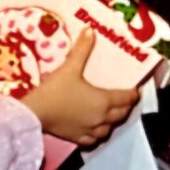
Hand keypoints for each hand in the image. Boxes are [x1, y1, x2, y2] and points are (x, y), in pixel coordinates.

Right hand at [21, 29, 138, 146]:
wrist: (35, 113)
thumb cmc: (54, 90)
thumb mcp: (69, 68)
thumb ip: (81, 49)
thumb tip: (90, 29)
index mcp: (104, 100)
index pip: (127, 97)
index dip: (133, 93)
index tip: (134, 88)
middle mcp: (102, 118)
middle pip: (122, 113)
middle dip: (125, 106)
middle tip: (123, 98)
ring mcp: (91, 130)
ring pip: (110, 128)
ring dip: (112, 121)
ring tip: (109, 114)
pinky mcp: (79, 138)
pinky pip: (95, 139)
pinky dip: (97, 134)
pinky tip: (93, 129)